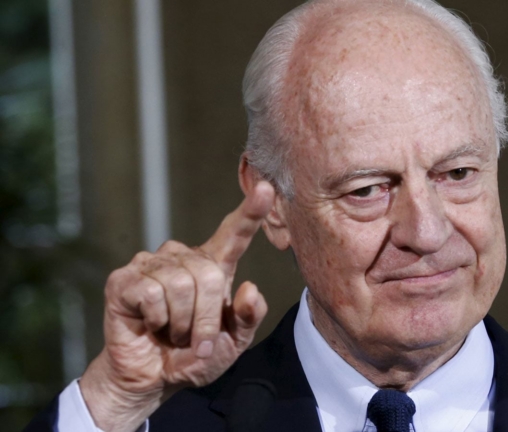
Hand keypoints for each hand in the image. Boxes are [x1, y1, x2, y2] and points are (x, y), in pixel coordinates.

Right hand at [79, 181, 274, 431]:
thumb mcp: (233, 343)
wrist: (153, 379)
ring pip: (181, 285)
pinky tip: (150, 325)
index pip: (234, 234)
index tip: (267, 189)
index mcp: (213, 266)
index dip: (250, 212)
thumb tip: (250, 288)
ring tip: (171, 332)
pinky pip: (153, 294)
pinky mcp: (124, 279)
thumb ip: (248, 317)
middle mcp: (182, 257)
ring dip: (182, 323)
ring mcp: (151, 265)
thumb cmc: (193, 356)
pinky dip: (157, 320)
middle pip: (209, 275)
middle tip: (194, 340)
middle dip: (206, 318)